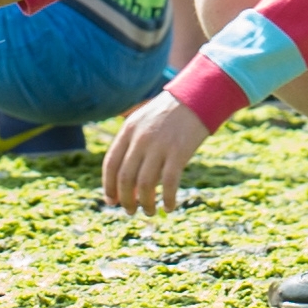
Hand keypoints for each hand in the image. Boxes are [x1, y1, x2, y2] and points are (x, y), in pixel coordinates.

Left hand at [101, 93, 211, 212]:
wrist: (198, 95)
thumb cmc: (170, 113)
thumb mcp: (144, 121)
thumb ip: (133, 146)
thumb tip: (129, 184)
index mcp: (128, 129)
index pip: (111, 164)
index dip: (109, 186)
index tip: (112, 201)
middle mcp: (141, 138)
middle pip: (126, 177)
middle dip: (126, 199)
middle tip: (130, 211)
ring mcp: (160, 145)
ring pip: (145, 184)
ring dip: (145, 203)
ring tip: (149, 212)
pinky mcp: (179, 152)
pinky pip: (170, 183)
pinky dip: (168, 199)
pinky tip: (169, 207)